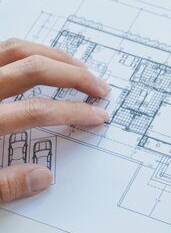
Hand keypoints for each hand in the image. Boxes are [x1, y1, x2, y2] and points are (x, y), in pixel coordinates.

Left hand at [0, 38, 108, 201]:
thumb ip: (3, 185)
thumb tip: (42, 178)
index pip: (37, 110)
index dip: (74, 112)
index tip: (97, 115)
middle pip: (34, 69)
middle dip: (74, 75)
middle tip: (98, 86)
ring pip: (17, 48)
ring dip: (54, 55)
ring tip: (78, 66)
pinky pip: (2, 48)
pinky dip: (27, 50)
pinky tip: (42, 60)